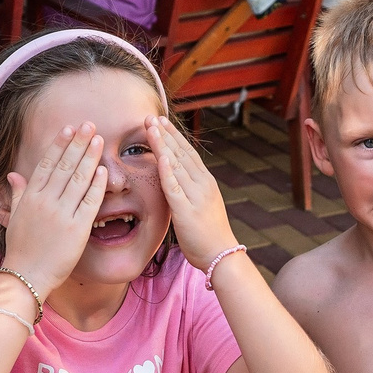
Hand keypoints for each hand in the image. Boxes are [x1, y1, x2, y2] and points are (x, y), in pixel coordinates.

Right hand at [2, 124, 106, 294]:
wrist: (26, 276)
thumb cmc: (21, 248)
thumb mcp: (15, 217)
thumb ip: (18, 193)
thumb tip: (13, 175)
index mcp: (30, 197)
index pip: (47, 164)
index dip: (59, 144)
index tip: (68, 128)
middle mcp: (45, 201)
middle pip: (65, 165)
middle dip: (77, 142)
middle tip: (89, 124)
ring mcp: (61, 214)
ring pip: (78, 179)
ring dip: (89, 156)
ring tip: (98, 139)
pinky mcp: (77, 229)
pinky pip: (89, 202)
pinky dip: (97, 185)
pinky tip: (104, 170)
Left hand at [144, 116, 239, 269]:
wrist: (222, 256)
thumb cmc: (209, 236)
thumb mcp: (201, 207)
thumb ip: (189, 192)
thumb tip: (176, 182)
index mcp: (205, 182)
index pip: (187, 153)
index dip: (173, 136)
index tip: (161, 122)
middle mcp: (202, 184)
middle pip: (181, 153)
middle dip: (165, 134)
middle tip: (150, 116)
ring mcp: (195, 196)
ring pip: (176, 165)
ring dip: (162, 144)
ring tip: (150, 127)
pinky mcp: (186, 210)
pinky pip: (175, 187)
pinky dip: (167, 171)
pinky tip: (159, 157)